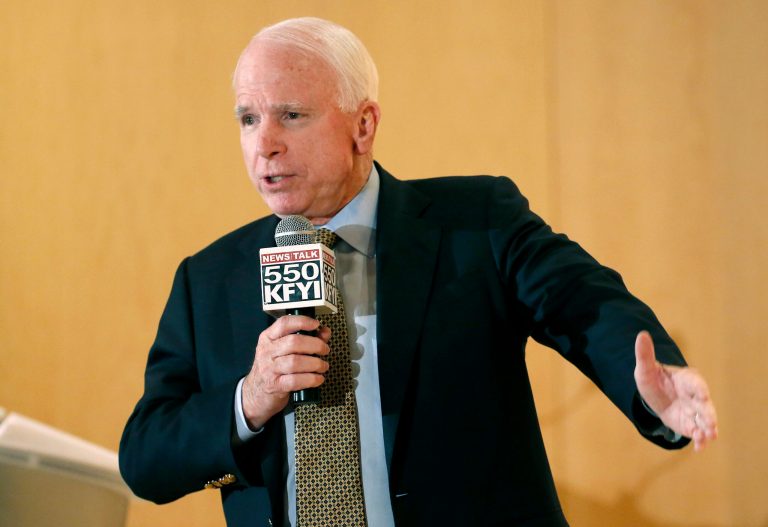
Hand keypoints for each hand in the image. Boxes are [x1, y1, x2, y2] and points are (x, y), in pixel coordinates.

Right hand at [241, 315, 330, 428]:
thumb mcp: (284, 351)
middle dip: (315, 345)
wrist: (256, 393)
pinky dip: (311, 379)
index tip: (316, 324)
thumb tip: (325, 332)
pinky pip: (295, 380)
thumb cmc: (273, 369)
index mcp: (268, 338)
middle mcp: (266, 351)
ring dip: (315, 363)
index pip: (284, 324)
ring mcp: (268, 369)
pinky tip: (318, 378)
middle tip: (324, 350)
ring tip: (322, 366)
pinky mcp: (274, 385)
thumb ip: (306, 339)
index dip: (302, 321)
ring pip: (295, 361)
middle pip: (294, 342)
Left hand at [634, 331, 717, 450]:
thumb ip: (644, 354)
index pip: (695, 383)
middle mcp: (695, 396)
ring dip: (707, 429)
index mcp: (686, 379)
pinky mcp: (690, 424)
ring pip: (704, 420)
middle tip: (711, 424)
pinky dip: (700, 439)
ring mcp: (694, 411)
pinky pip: (698, 432)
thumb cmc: (653, 379)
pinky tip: (699, 447)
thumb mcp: (644, 368)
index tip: (702, 395)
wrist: (654, 395)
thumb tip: (641, 335)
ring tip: (709, 437)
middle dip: (708, 414)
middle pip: (705, 405)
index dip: (699, 389)